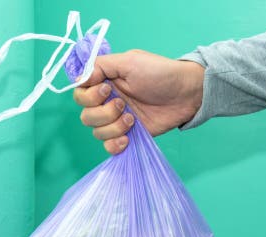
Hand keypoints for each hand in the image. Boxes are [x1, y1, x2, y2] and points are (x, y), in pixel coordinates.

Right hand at [73, 49, 204, 153]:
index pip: (80, 93)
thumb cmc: (160, 73)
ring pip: (97, 132)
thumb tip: (80, 77)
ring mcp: (116, 120)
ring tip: (133, 118)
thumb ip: (101, 65)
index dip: (89, 96)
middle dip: (103, 112)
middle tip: (123, 104)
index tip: (107, 89)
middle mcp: (106, 102)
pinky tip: (128, 137)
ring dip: (114, 126)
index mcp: (104, 82)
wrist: (186, 94)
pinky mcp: (127, 135)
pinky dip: (115, 144)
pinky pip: (108, 146)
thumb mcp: (129, 60)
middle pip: (85, 115)